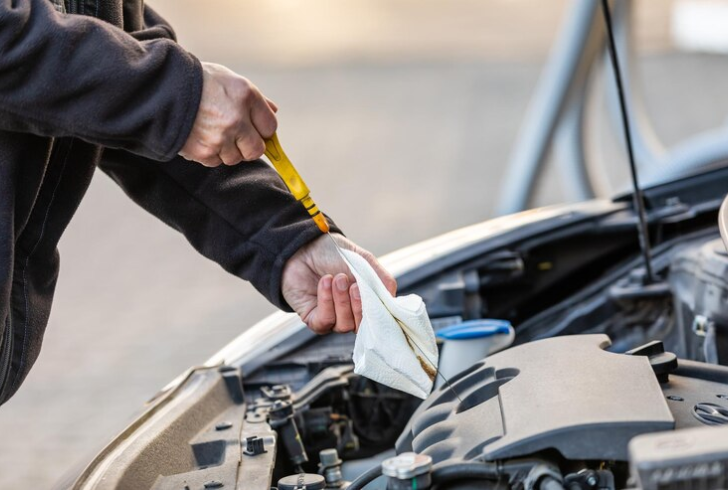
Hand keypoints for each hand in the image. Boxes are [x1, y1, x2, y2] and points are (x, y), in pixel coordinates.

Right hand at [179, 62, 277, 166]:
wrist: (160, 87)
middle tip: (236, 137)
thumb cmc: (197, 82)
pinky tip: (199, 136)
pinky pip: (215, 162)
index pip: (270, 127)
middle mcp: (236, 118)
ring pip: (234, 158)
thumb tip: (273, 111)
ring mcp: (220, 137)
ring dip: (226, 150)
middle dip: (248, 146)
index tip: (255, 130)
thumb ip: (254, 98)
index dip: (263, 130)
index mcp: (246, 96)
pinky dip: (209, 153)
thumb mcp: (229, 79)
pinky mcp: (203, 151)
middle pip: (256, 150)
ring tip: (212, 132)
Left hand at [282, 234, 396, 333]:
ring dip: (341, 300)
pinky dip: (326, 301)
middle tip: (354, 286)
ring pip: (344, 325)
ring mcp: (332, 319)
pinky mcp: (314, 320)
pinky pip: (325, 321)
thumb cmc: (335, 254)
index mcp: (366, 302)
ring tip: (337, 278)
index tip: (378, 298)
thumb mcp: (364, 261)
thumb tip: (392, 299)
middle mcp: (350, 315)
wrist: (304, 247)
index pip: (378, 320)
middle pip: (362, 327)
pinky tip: (325, 282)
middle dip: (359, 307)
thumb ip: (381, 279)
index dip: (380, 314)